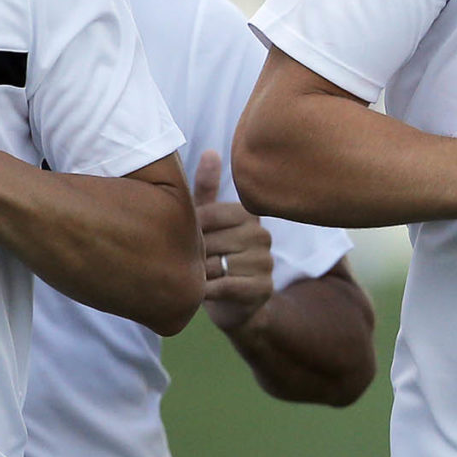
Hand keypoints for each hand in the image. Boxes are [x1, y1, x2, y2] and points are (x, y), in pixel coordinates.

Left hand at [193, 147, 276, 331]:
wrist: (235, 305)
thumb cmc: (215, 257)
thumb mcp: (208, 223)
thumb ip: (206, 190)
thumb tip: (211, 151)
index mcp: (248, 214)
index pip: (210, 214)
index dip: (193, 231)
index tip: (191, 241)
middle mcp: (262, 235)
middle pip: (211, 241)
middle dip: (195, 256)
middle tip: (192, 265)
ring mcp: (266, 262)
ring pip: (215, 265)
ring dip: (200, 275)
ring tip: (199, 279)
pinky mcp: (263, 288)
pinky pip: (225, 286)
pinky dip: (208, 292)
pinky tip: (203, 293)